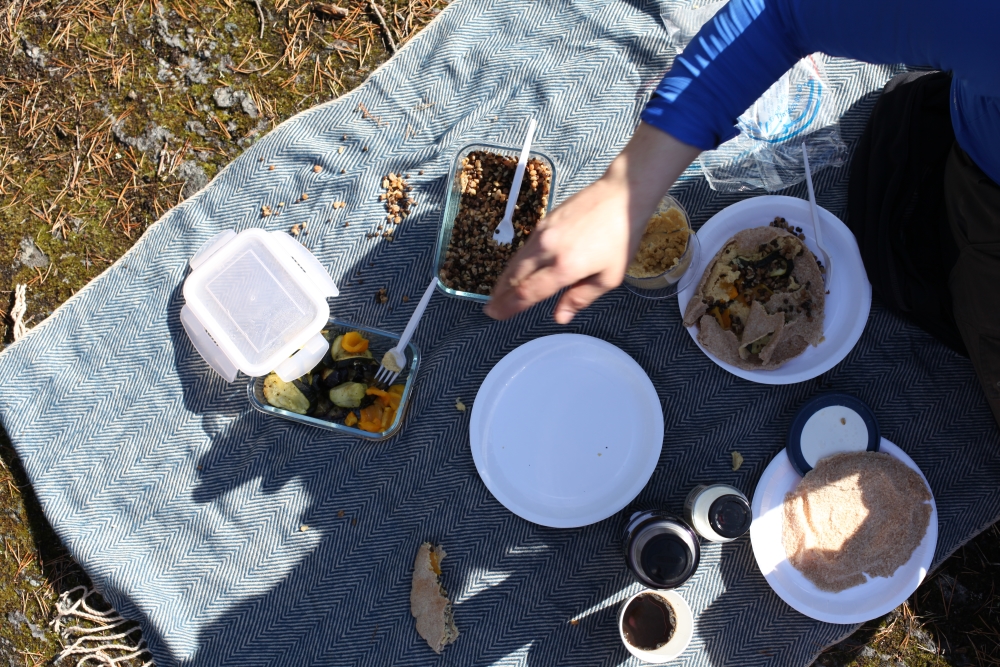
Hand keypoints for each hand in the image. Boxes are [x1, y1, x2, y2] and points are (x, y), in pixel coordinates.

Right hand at [484, 123, 700, 322]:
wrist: (621, 195)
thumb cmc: (621, 236)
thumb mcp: (609, 277)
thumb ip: (581, 298)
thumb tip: (559, 316)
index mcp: (564, 267)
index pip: (527, 292)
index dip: (509, 307)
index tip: (496, 315)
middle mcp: (548, 249)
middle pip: (514, 276)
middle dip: (500, 295)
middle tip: (491, 308)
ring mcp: (543, 233)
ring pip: (516, 261)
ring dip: (505, 279)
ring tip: (499, 293)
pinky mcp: (544, 222)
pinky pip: (524, 248)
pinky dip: (516, 263)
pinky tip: (517, 270)